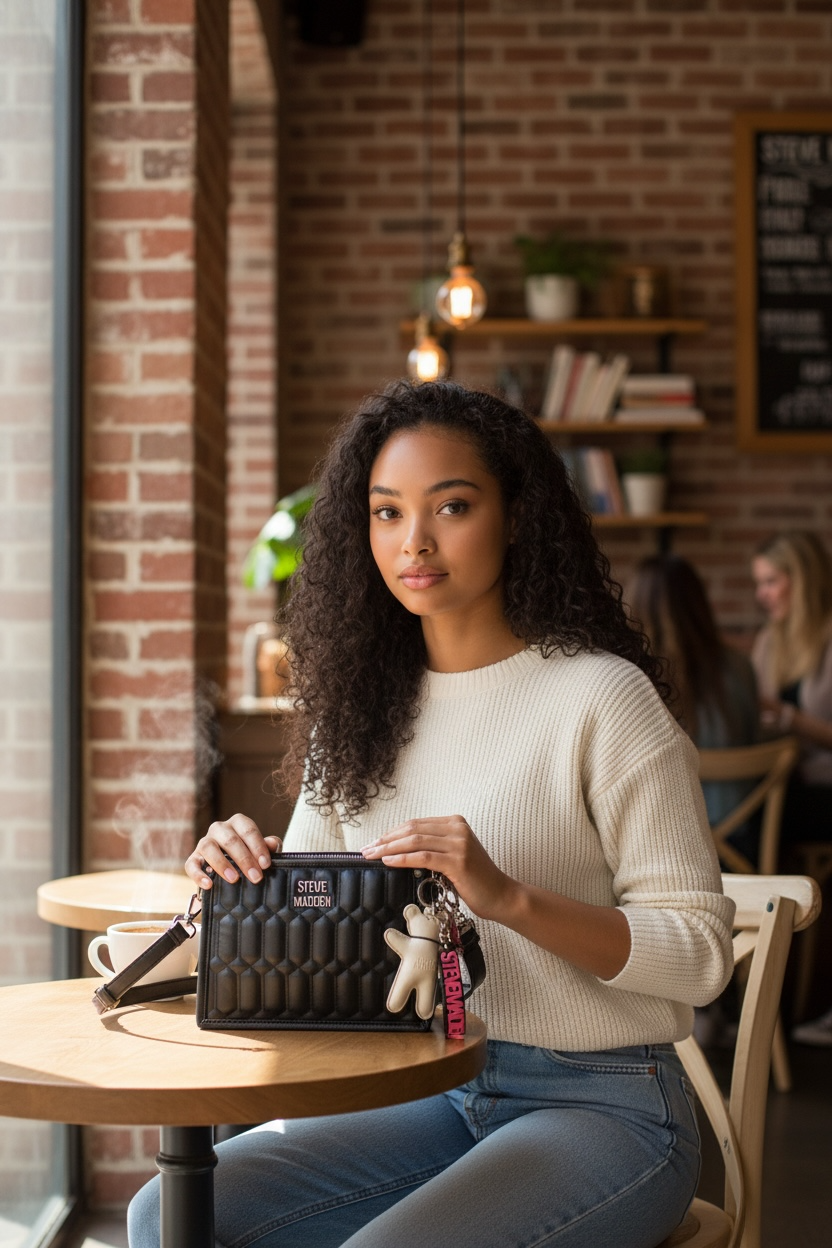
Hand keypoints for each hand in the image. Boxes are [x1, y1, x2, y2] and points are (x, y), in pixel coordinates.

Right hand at [186, 814, 281, 888]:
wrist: (232, 873)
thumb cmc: (250, 857)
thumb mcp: (261, 852)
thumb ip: (269, 847)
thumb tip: (273, 843)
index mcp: (237, 823)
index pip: (248, 829)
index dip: (258, 846)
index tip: (265, 864)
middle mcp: (219, 829)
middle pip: (230, 839)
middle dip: (244, 859)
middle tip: (256, 877)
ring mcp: (204, 843)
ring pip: (209, 847)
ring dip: (222, 863)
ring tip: (234, 879)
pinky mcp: (193, 858)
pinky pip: (191, 864)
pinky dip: (198, 875)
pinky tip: (208, 885)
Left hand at [361, 815, 511, 921]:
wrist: (500, 895)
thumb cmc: (475, 880)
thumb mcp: (453, 857)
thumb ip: (433, 848)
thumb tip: (399, 850)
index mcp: (455, 823)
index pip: (415, 824)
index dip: (392, 832)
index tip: (375, 842)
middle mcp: (457, 828)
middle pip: (412, 829)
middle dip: (386, 839)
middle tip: (366, 849)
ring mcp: (459, 843)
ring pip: (415, 841)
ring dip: (389, 848)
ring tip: (372, 855)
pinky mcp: (458, 860)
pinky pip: (423, 856)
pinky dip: (402, 858)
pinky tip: (388, 861)